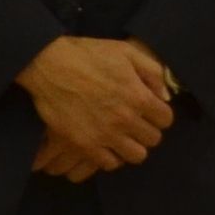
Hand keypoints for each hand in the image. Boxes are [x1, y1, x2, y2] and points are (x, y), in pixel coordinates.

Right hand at [20, 35, 174, 179]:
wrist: (49, 66)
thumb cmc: (88, 55)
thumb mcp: (126, 51)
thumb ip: (152, 72)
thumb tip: (165, 96)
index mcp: (139, 96)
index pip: (166, 120)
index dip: (160, 115)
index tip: (150, 111)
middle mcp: (126, 119)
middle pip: (153, 139)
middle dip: (147, 130)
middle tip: (135, 123)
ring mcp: (105, 135)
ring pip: (136, 156)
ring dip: (132, 146)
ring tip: (123, 136)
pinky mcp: (85, 145)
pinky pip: (109, 163)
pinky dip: (111, 156)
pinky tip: (106, 144)